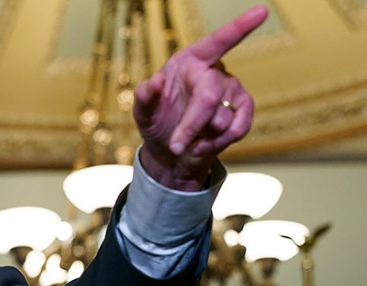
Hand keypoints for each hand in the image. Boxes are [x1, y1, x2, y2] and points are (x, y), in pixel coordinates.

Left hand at [134, 5, 268, 189]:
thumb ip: (145, 96)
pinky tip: (203, 146)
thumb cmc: (157, 123)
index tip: (261, 11)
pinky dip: (218, 143)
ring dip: (201, 137)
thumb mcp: (143, 112)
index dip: (239, 27)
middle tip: (176, 146)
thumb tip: (155, 80)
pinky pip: (238, 128)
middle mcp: (213, 72)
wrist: (171, 153)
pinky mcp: (242, 110)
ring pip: (222, 117)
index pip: (216, 42)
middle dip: (191, 124)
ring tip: (187, 142)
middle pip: (209, 96)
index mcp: (189, 62)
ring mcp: (231, 90)